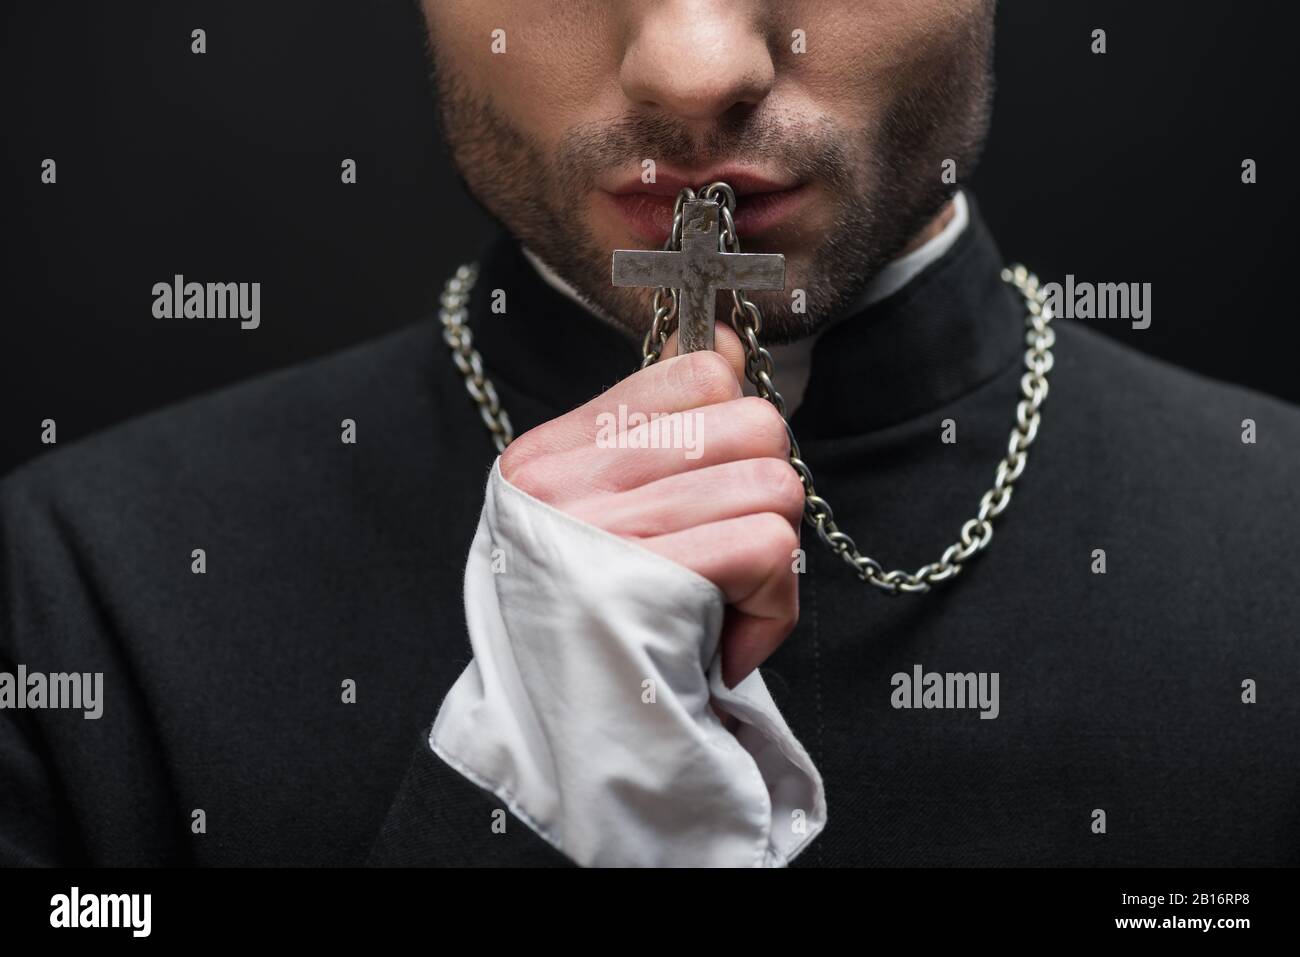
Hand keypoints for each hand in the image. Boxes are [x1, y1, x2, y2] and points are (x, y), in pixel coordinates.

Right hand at [499, 322, 801, 688]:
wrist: (553, 757)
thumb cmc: (586, 638)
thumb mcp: (592, 524)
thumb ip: (651, 440)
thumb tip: (723, 344)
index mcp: (548, 456)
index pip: (691, 370)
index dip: (739, 421)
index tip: (725, 484)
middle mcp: (566, 483)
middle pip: (751, 422)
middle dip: (767, 495)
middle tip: (730, 558)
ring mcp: (602, 532)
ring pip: (773, 484)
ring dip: (773, 560)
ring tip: (726, 606)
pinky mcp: (646, 586)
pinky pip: (768, 546)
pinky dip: (773, 606)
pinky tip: (730, 645)